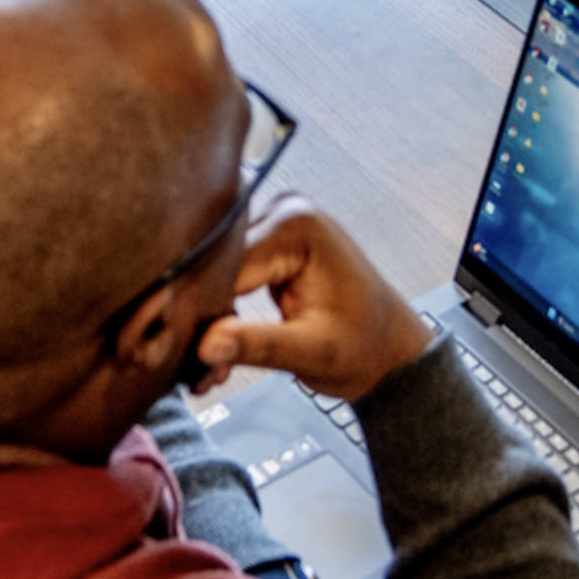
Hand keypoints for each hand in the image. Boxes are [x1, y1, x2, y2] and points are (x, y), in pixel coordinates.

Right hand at [195, 192, 436, 400]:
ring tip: (212, 366)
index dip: (203, 310)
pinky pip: (227, 274)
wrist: (388, 348)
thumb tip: (207, 344)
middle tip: (199, 367)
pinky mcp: (269, 243)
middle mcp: (284, 211)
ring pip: (214, 271)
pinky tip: (222, 346)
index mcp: (299, 225)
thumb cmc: (366, 345)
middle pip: (215, 263)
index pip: (226, 263)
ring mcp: (276, 224)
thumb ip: (258, 344)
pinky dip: (221, 312)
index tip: (190, 350)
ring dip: (208, 318)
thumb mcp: (312, 352)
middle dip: (203, 317)